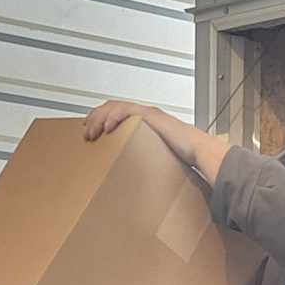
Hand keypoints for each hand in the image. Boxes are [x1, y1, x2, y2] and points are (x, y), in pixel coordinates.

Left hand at [83, 100, 228, 186]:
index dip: (98, 118)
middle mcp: (142, 114)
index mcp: (141, 122)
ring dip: (100, 118)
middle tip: (86, 134)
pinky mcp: (151, 116)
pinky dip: (114, 117)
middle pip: (110, 107)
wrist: (197, 151)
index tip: (87, 131)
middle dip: (94, 118)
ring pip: (115, 107)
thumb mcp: (152, 157)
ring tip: (92, 132)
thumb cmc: (180, 156)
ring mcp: (146, 113)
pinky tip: (107, 128)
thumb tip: (126, 177)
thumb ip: (139, 160)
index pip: (114, 112)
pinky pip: (127, 110)